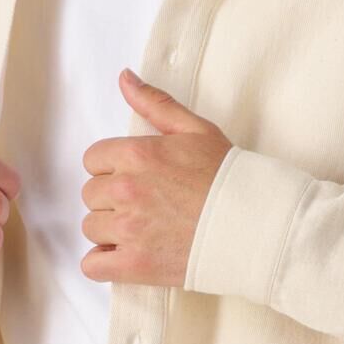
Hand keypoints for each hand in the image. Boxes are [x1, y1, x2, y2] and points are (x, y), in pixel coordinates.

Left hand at [80, 70, 232, 287]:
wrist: (253, 225)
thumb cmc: (227, 177)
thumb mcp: (194, 129)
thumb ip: (154, 103)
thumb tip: (124, 77)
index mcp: (137, 154)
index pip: (93, 160)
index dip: (111, 169)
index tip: (134, 178)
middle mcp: (127, 190)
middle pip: (90, 194)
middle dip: (110, 199)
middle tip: (141, 205)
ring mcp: (129, 230)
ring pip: (90, 228)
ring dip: (108, 230)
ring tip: (139, 231)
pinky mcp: (136, 265)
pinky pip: (93, 266)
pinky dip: (102, 263)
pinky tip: (122, 256)